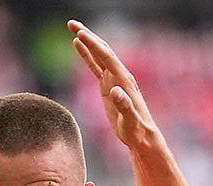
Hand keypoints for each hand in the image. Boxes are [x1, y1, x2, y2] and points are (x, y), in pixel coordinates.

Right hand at [68, 19, 160, 151]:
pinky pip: (96, 66)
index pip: (106, 57)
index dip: (93, 45)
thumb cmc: (136, 130)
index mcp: (123, 80)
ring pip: (98, 55)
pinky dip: (87, 55)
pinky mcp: (108, 86)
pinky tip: (78, 46)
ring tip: (73, 29)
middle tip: (71, 24)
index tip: (80, 34)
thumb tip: (115, 91)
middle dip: (87, 36)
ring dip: (86, 42)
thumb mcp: (130, 120)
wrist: (141, 135)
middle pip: (102, 50)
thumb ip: (124, 106)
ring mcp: (113, 79)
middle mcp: (119, 75)